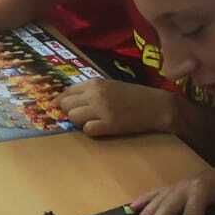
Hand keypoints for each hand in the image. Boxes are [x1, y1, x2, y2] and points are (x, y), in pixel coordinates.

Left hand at [57, 79, 176, 139]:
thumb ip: (90, 91)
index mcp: (95, 83)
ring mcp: (102, 109)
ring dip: (79, 122)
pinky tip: (101, 128)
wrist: (156, 106)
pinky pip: (87, 130)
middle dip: (70, 112)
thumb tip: (67, 100)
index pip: (67, 92)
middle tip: (82, 116)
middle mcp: (95, 94)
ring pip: (73, 117)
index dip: (60, 101)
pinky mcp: (109, 124)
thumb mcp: (110, 86)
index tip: (58, 108)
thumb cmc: (133, 96)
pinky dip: (91, 131)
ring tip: (93, 121)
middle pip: (66, 105)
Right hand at [131, 159, 214, 214]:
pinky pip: (158, 192)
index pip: (192, 212)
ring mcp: (180, 184)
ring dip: (147, 212)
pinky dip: (145, 198)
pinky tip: (133, 206)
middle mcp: (187, 185)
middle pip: (169, 204)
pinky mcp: (178, 185)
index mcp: (203, 189)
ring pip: (159, 198)